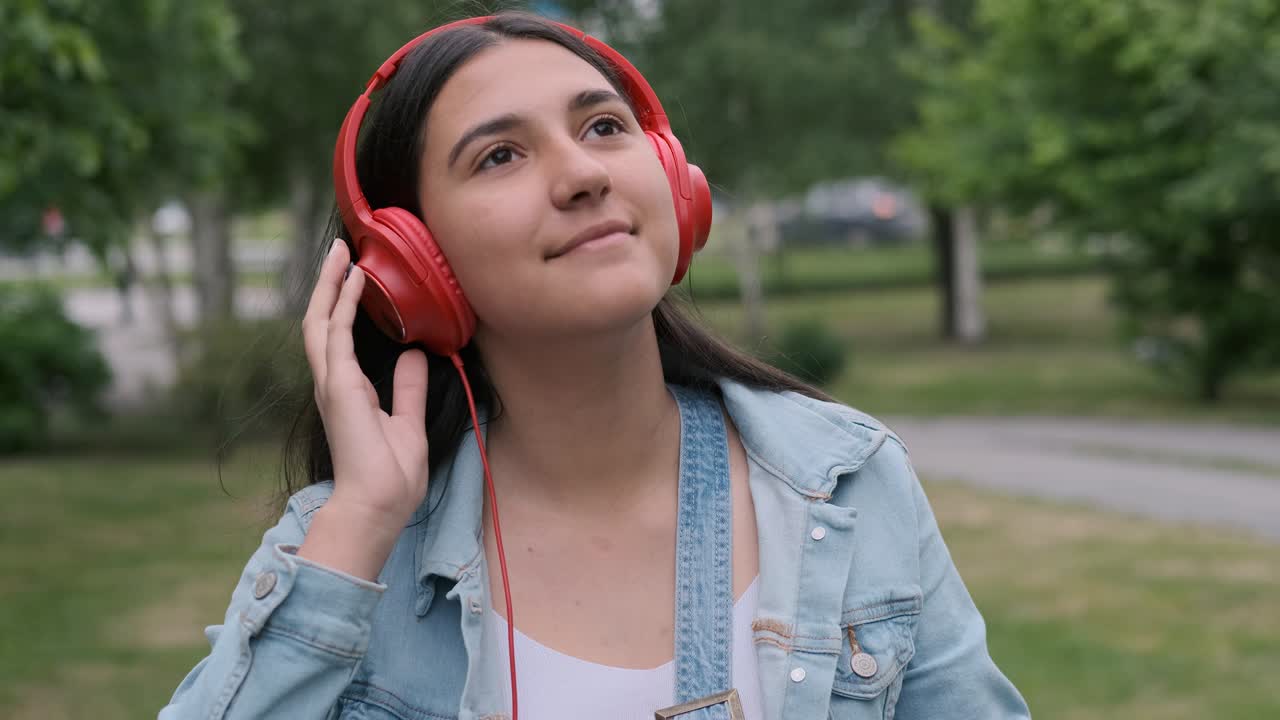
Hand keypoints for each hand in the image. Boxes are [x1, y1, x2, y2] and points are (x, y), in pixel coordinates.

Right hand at [301, 239, 429, 527]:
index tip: (357, 275)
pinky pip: (338, 334)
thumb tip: (414, 355)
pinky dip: (346, 304)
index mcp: (349, 392)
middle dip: (330, 285)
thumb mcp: (408, 422)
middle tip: (340, 251)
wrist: (379, 506)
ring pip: (321, 320)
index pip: (340, 338)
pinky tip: (358, 280)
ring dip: (331, 285)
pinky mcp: (340, 386)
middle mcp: (334, 383)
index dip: (345, 305)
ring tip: (340, 253)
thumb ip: (408, 389)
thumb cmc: (391, 477)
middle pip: (322, 321)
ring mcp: (333, 383)